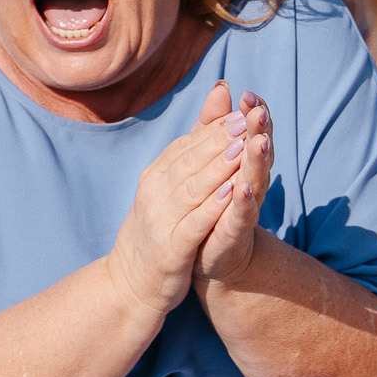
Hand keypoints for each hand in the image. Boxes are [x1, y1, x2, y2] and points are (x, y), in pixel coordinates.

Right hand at [102, 81, 241, 318]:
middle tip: (245, 122)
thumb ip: (198, 145)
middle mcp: (153, 194)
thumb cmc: (158, 228)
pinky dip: (212, 207)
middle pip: (189, 162)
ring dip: (218, 168)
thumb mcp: (170, 186)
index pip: (185, 146)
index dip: (213, 129)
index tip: (241, 112)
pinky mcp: (170, 250)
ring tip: (242, 150)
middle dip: (218, 141)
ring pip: (192, 189)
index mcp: (155, 176)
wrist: (131, 284)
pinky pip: (193, 224)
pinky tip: (233, 193)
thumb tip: (221, 93)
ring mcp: (159, 222)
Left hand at [196, 90, 274, 285]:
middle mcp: (251, 182)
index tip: (249, 94)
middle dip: (260, 131)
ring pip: (255, 180)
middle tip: (260, 111)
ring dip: (257, 161)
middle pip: (259, 152)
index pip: (254, 132)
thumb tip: (222, 85)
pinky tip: (242, 187)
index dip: (254, 114)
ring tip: (259, 142)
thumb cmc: (211, 201)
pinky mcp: (233, 233)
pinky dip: (243, 202)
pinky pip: (241, 216)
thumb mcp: (209, 158)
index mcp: (244, 162)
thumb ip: (214, 125)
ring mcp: (244, 208)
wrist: (206, 254)